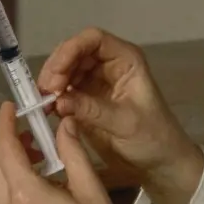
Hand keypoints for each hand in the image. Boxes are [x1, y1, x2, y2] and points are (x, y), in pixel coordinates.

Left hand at [0, 102, 133, 203]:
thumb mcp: (91, 191)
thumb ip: (73, 153)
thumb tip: (63, 124)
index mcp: (26, 196)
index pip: (4, 149)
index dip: (4, 124)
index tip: (9, 107)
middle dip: (9, 146)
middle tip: (33, 136)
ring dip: (13, 171)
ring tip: (43, 166)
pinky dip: (15, 194)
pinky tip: (41, 197)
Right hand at [39, 28, 203, 203]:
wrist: (159, 163)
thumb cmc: (153, 138)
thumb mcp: (125, 123)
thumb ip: (92, 110)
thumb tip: (59, 100)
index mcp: (125, 60)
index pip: (93, 40)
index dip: (71, 50)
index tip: (56, 74)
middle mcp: (108, 65)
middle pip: (74, 52)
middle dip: (57, 68)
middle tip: (45, 92)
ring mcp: (95, 82)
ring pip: (65, 70)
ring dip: (51, 83)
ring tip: (44, 103)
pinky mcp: (85, 100)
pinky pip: (63, 91)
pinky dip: (53, 98)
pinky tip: (47, 111)